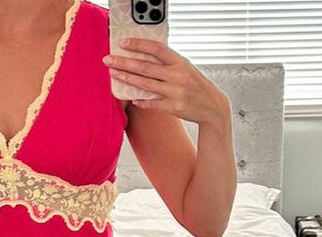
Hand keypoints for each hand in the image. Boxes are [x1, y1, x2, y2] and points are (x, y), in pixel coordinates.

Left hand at [102, 38, 230, 126]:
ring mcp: (175, 92)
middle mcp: (177, 76)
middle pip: (145, 67)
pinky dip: (142, 101)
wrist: (212, 107)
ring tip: (114, 75)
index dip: (138, 45)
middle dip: (124, 63)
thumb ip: (168, 64)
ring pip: (146, 84)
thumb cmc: (197, 87)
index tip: (123, 43)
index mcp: (180, 63)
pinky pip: (153, 103)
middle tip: (109, 60)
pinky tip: (132, 99)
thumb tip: (146, 58)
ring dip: (128, 79)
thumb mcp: (186, 69)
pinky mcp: (174, 107)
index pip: (156, 49)